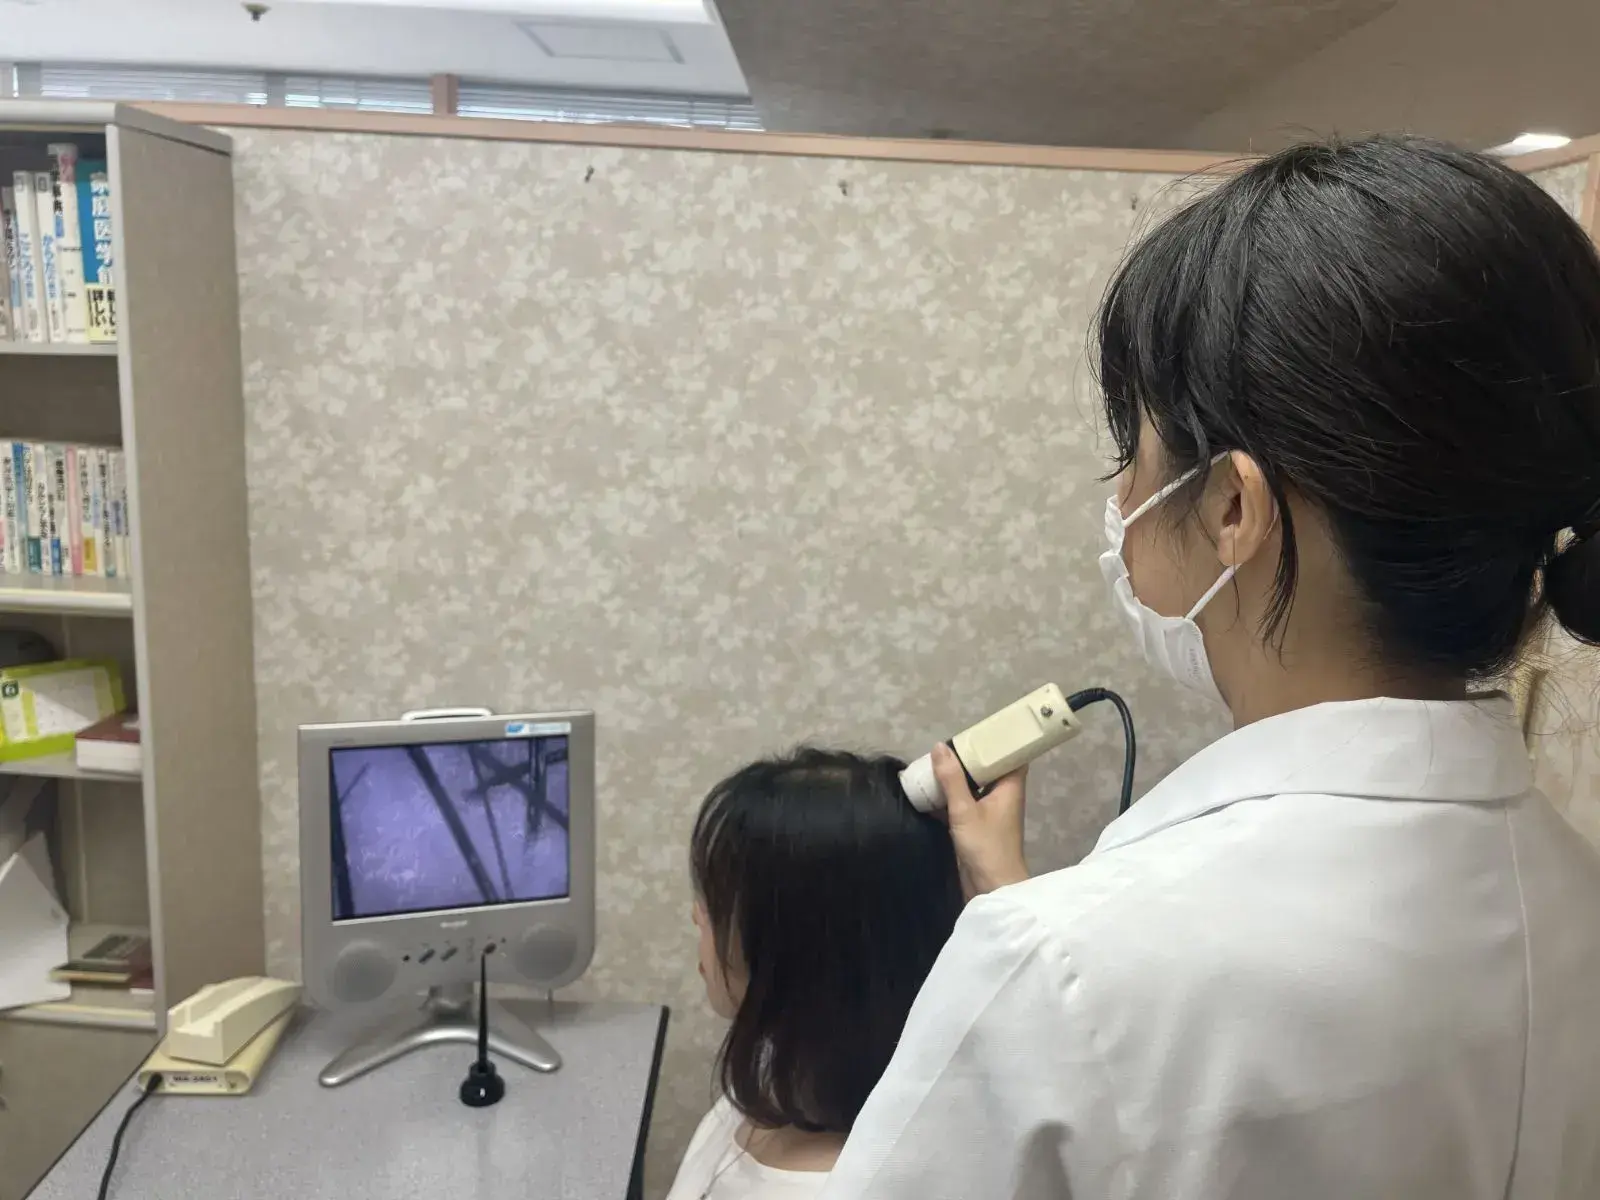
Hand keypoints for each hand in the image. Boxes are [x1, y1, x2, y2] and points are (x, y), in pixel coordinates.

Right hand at [932, 743, 1028, 899]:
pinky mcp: (978, 827)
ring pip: (975, 786)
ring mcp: (991, 813)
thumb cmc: (986, 847)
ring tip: (936, 763)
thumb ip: (951, 779)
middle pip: (990, 769)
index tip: (980, 729)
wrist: (991, 889)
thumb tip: (940, 747)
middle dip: (970, 757)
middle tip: (949, 744)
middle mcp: (1003, 797)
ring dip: (958, 777)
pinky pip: (965, 803)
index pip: (1013, 755)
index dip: (1000, 741)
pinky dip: (951, 796)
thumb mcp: (965, 810)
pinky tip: (931, 791)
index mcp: (1011, 788)